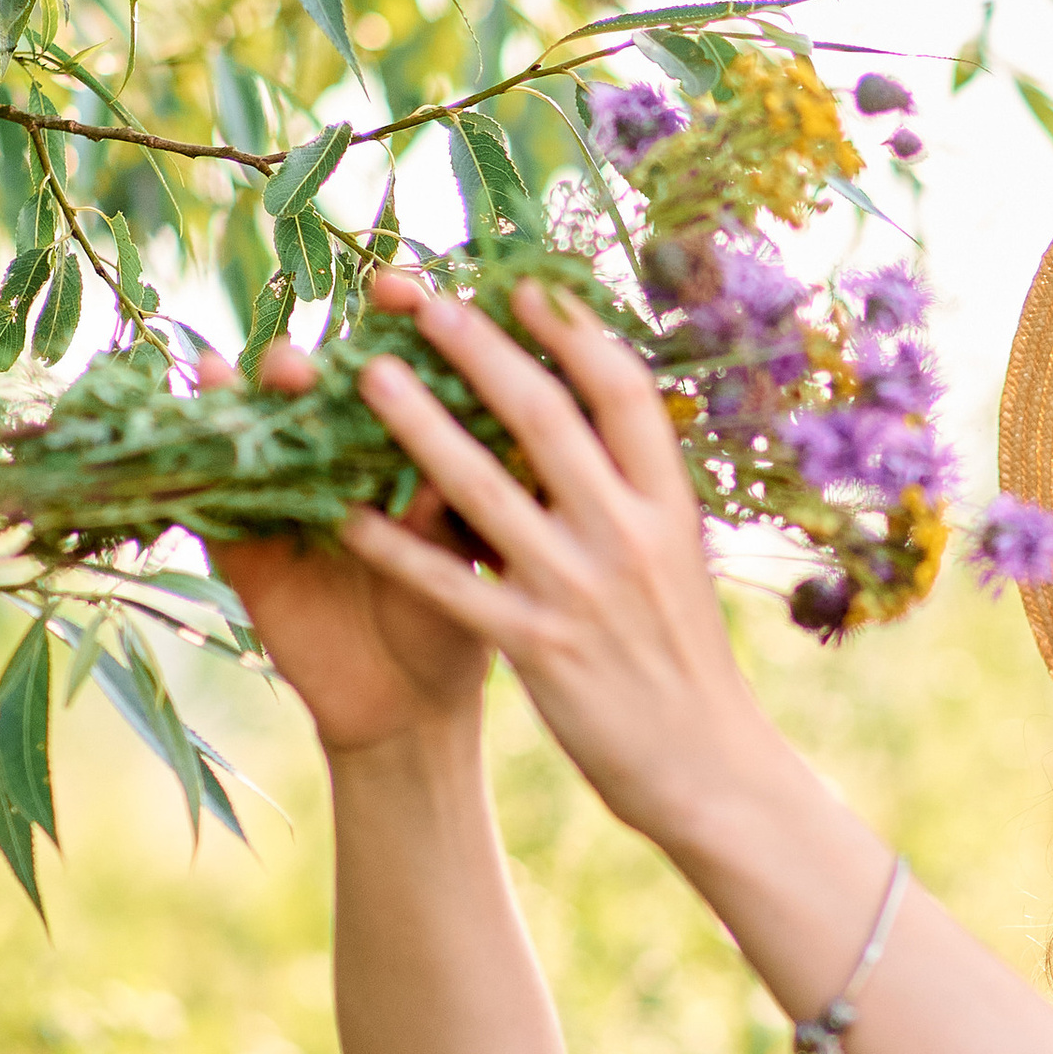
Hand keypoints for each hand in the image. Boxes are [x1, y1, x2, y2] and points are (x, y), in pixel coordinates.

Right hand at [199, 296, 494, 760]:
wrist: (413, 705)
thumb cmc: (462, 616)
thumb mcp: (471, 548)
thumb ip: (470, 482)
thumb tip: (500, 407)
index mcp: (405, 444)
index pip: (395, 359)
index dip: (395, 316)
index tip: (399, 286)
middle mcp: (339, 452)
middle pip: (316, 380)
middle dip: (317, 351)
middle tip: (317, 353)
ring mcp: (285, 489)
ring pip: (259, 421)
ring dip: (259, 389)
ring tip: (278, 377)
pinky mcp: (241, 538)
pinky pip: (212, 487)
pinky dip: (200, 446)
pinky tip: (199, 403)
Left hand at [333, 272, 782, 842]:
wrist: (708, 769)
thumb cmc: (686, 660)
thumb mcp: (679, 561)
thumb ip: (636, 495)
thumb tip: (590, 418)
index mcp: (671, 507)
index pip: (625, 394)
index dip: (574, 331)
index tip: (525, 283)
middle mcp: (630, 536)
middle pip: (549, 420)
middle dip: (482, 352)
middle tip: (424, 302)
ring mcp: (582, 591)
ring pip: (487, 490)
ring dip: (419, 426)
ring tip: (364, 375)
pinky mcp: (537, 648)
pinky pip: (451, 583)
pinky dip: (395, 546)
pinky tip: (344, 515)